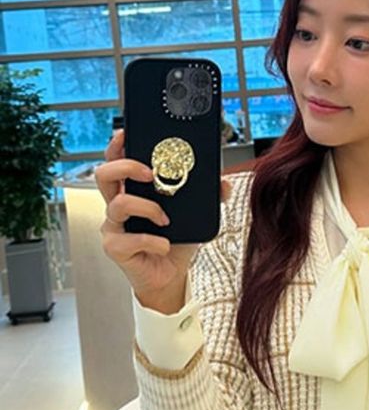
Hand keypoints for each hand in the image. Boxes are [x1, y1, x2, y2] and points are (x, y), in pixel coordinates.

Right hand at [95, 130, 230, 312]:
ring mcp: (114, 226)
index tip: (128, 133)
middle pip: (103, 174)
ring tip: (165, 219)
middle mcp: (118, 205)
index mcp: (133, 190)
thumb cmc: (176, 241)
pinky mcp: (116, 248)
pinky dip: (152, 241)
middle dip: (125, 166)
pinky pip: (128, 239)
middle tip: (150, 173)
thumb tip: (223, 184)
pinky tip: (164, 245)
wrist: (171, 276)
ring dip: (146, 207)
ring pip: (117, 204)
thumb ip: (210, 197)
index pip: (116, 160)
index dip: (118, 145)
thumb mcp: (197, 215)